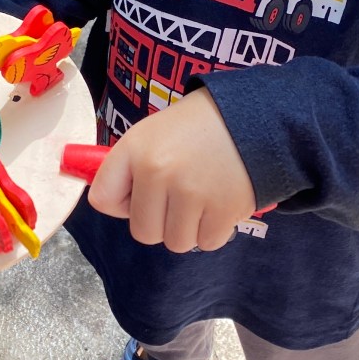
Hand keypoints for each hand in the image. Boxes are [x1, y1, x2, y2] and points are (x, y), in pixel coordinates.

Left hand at [88, 88, 256, 252]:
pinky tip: (220, 200)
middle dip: (160, 220)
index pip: (103, 199)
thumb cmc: (198, 127)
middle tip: (179, 194)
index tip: (138, 194)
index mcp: (136, 150)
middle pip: (144, 232)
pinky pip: (208, 242)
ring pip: (177, 242)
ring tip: (203, 196)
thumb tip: (114, 207)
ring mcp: (191, 194)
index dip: (122, 202)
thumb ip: (128, 168)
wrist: (255, 116)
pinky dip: (215, 229)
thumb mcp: (152, 133)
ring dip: (189, 227)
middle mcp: (159, 172)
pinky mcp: (223, 211)